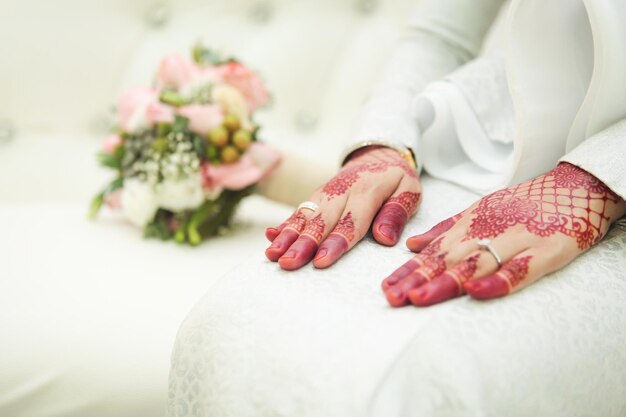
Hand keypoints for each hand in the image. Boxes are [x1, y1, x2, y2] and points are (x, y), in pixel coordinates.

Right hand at [265, 146, 420, 269]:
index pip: (351, 222)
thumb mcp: (409, 191)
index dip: (335, 243)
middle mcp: (341, 192)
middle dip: (303, 243)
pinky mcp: (316, 196)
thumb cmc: (396, 179)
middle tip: (289, 263)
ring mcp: (325, 193)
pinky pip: (298, 210)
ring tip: (272, 255)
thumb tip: (385, 238)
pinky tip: (271, 236)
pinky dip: (284, 223)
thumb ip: (397, 213)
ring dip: (287, 236)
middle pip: (321, 221)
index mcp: (367, 192)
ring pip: (304, 216)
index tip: (321, 261)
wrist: (377, 154)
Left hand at [382, 163, 625, 306]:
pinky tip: (476, 292)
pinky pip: (519, 269)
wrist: (571, 188)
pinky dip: (498, 281)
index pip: (432, 254)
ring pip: (475, 265)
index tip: (386, 289)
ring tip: (419, 297)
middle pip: (446, 261)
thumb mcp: (478, 212)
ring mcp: (514, 242)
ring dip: (446, 282)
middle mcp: (485, 234)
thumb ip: (445, 230)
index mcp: (468, 228)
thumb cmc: (521, 205)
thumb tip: (413, 246)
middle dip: (416, 279)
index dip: (408, 272)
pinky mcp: (544, 251)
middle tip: (392, 297)